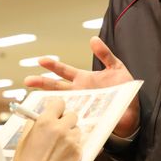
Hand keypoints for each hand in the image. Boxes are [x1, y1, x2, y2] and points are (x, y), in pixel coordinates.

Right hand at [11, 98, 81, 160]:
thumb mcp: (24, 137)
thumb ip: (35, 123)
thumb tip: (41, 116)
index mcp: (45, 121)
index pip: (59, 103)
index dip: (56, 109)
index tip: (55, 114)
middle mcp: (60, 128)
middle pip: (72, 115)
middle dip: (66, 121)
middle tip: (58, 130)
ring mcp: (71, 140)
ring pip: (77, 130)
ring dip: (71, 134)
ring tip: (59, 146)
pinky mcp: (77, 153)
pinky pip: (79, 144)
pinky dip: (73, 148)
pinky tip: (62, 156)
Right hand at [24, 36, 139, 137]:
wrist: (133, 110)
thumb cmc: (124, 89)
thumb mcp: (116, 67)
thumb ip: (105, 54)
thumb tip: (93, 39)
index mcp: (83, 79)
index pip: (64, 71)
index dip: (52, 66)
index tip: (41, 60)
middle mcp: (79, 92)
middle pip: (56, 87)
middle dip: (41, 83)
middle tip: (27, 81)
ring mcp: (81, 105)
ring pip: (60, 103)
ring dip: (49, 103)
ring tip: (35, 102)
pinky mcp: (87, 118)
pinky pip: (74, 119)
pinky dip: (65, 119)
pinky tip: (56, 120)